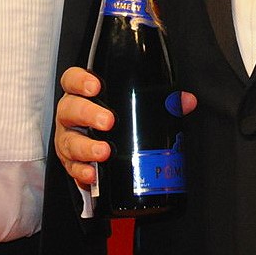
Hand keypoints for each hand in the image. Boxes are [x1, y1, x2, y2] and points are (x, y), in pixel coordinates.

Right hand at [54, 66, 195, 187]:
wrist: (100, 150)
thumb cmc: (115, 120)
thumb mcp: (136, 106)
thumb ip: (162, 101)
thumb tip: (186, 101)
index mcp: (82, 95)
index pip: (72, 80)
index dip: (80, 80)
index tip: (96, 86)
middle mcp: (70, 116)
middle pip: (70, 109)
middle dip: (88, 114)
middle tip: (108, 121)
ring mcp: (68, 139)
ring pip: (69, 141)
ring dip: (86, 147)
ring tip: (103, 152)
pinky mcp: (71, 163)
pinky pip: (72, 168)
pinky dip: (82, 172)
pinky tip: (92, 174)